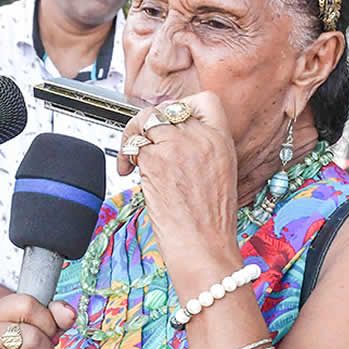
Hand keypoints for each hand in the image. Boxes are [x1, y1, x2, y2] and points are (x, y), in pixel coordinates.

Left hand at [116, 93, 241, 284]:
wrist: (205, 247)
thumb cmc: (210, 223)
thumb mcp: (220, 175)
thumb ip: (202, 151)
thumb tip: (173, 140)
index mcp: (222, 141)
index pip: (205, 101)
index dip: (183, 107)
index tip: (172, 125)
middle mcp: (201, 138)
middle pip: (167, 108)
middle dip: (150, 123)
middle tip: (144, 142)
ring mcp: (178, 146)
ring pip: (147, 120)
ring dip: (134, 136)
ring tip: (133, 157)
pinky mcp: (157, 159)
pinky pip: (135, 145)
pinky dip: (126, 157)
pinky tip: (129, 173)